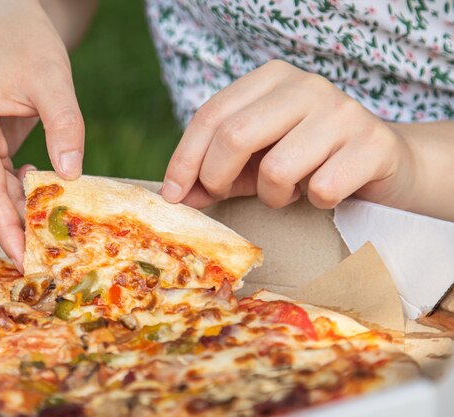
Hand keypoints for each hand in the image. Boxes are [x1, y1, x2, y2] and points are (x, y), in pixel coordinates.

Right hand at [0, 0, 84, 269]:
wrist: (10, 23)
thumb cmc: (27, 44)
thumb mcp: (53, 81)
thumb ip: (64, 128)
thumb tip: (70, 178)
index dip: (5, 228)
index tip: (23, 261)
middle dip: (13, 231)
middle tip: (43, 264)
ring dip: (18, 217)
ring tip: (47, 246)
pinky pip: (2, 180)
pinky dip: (21, 197)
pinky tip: (44, 210)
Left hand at [161, 60, 416, 212]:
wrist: (385, 163)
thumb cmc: (307, 162)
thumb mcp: (254, 161)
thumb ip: (215, 173)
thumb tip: (177, 196)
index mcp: (271, 79)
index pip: (211, 115)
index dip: (185, 159)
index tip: (174, 196)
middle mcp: (307, 86)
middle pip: (235, 136)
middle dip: (218, 177)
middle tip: (227, 193)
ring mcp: (343, 111)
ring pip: (277, 169)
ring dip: (274, 195)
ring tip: (289, 190)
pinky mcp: (373, 143)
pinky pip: (322, 189)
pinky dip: (316, 203)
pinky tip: (325, 192)